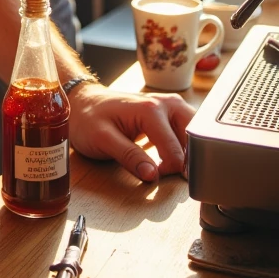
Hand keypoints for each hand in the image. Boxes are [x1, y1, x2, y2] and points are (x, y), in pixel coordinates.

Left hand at [67, 82, 193, 181]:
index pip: (175, 151)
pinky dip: (185, 144)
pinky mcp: (169, 110)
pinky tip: (174, 154)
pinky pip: (187, 129)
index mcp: (151, 109)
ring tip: (174, 165)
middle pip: (194, 137)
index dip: (169, 171)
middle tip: (175, 174)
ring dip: (189, 151)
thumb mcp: (102, 140)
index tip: (154, 176)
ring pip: (194, 132)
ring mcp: (169, 104)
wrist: (84, 101)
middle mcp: (166, 103)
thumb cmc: (89, 119)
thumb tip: (152, 176)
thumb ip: (128, 157)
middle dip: (189, 159)